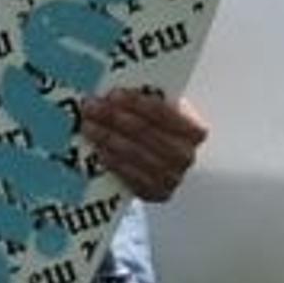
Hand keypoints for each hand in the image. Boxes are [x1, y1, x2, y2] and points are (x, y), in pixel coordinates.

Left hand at [80, 87, 205, 204]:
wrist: (169, 166)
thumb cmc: (162, 132)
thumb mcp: (164, 113)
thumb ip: (149, 100)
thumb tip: (115, 88)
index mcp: (193, 130)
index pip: (162, 112)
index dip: (136, 103)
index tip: (113, 94)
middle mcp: (186, 155)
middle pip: (144, 132)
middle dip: (114, 117)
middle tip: (91, 108)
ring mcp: (173, 178)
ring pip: (135, 153)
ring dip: (108, 138)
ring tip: (89, 126)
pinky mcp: (157, 194)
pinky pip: (131, 176)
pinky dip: (113, 162)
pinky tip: (99, 150)